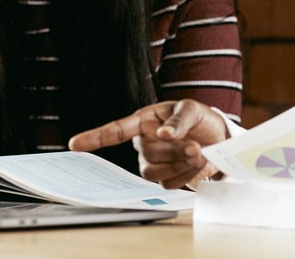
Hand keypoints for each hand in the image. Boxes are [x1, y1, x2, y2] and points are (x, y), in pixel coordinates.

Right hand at [67, 100, 228, 188]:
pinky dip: (187, 176)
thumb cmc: (200, 119)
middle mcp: (143, 143)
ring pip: (154, 173)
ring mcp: (153, 163)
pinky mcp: (165, 178)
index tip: (75, 144)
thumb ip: (178, 120)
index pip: (116, 130)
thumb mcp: (192, 109)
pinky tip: (197, 165)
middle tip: (195, 146)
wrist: (219, 139)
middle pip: (145, 155)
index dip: (95, 137)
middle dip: (173, 152)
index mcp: (144, 121)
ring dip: (180, 165)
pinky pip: (169, 184)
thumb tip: (162, 133)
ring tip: (198, 153)